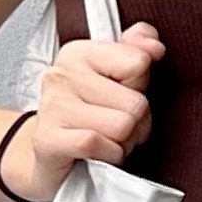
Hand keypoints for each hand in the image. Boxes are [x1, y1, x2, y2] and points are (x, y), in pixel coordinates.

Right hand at [13, 22, 165, 200]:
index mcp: (79, 52)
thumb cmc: (89, 115)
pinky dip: (108, 155)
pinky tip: (99, 154)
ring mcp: (52, 106)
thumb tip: (154, 45)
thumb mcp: (116, 77)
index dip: (140, 86)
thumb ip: (138, 51)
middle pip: (136, 103)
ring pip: (121, 126)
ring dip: (124, 143)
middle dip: (136, 123)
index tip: (124, 93)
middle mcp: (62, 74)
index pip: (139, 62)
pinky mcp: (47, 139)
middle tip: (117, 126)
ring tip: (109, 140)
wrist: (50, 154)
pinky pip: (97, 144)